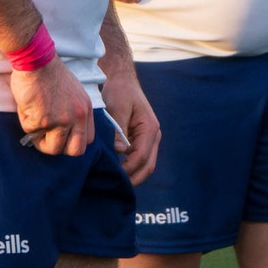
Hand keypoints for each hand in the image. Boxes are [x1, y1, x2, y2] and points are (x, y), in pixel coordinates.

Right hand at [11, 56, 94, 157]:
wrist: (36, 59)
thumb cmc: (50, 72)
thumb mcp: (73, 93)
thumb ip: (73, 112)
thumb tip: (63, 133)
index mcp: (86, 109)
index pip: (87, 140)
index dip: (72, 142)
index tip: (60, 137)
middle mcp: (77, 116)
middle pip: (75, 151)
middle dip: (58, 148)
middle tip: (46, 138)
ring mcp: (61, 120)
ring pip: (52, 148)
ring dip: (39, 141)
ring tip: (33, 122)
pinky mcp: (43, 120)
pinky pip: (31, 133)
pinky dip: (26, 123)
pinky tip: (26, 106)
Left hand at [100, 62, 160, 185]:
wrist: (122, 80)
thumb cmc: (119, 91)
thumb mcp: (117, 108)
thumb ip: (118, 130)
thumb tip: (119, 151)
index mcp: (150, 128)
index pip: (142, 156)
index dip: (128, 169)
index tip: (113, 175)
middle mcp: (153, 135)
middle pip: (148, 165)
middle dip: (134, 178)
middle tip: (115, 187)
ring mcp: (149, 138)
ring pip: (144, 164)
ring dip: (132, 174)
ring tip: (114, 182)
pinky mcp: (141, 139)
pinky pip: (138, 158)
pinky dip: (129, 166)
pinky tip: (115, 170)